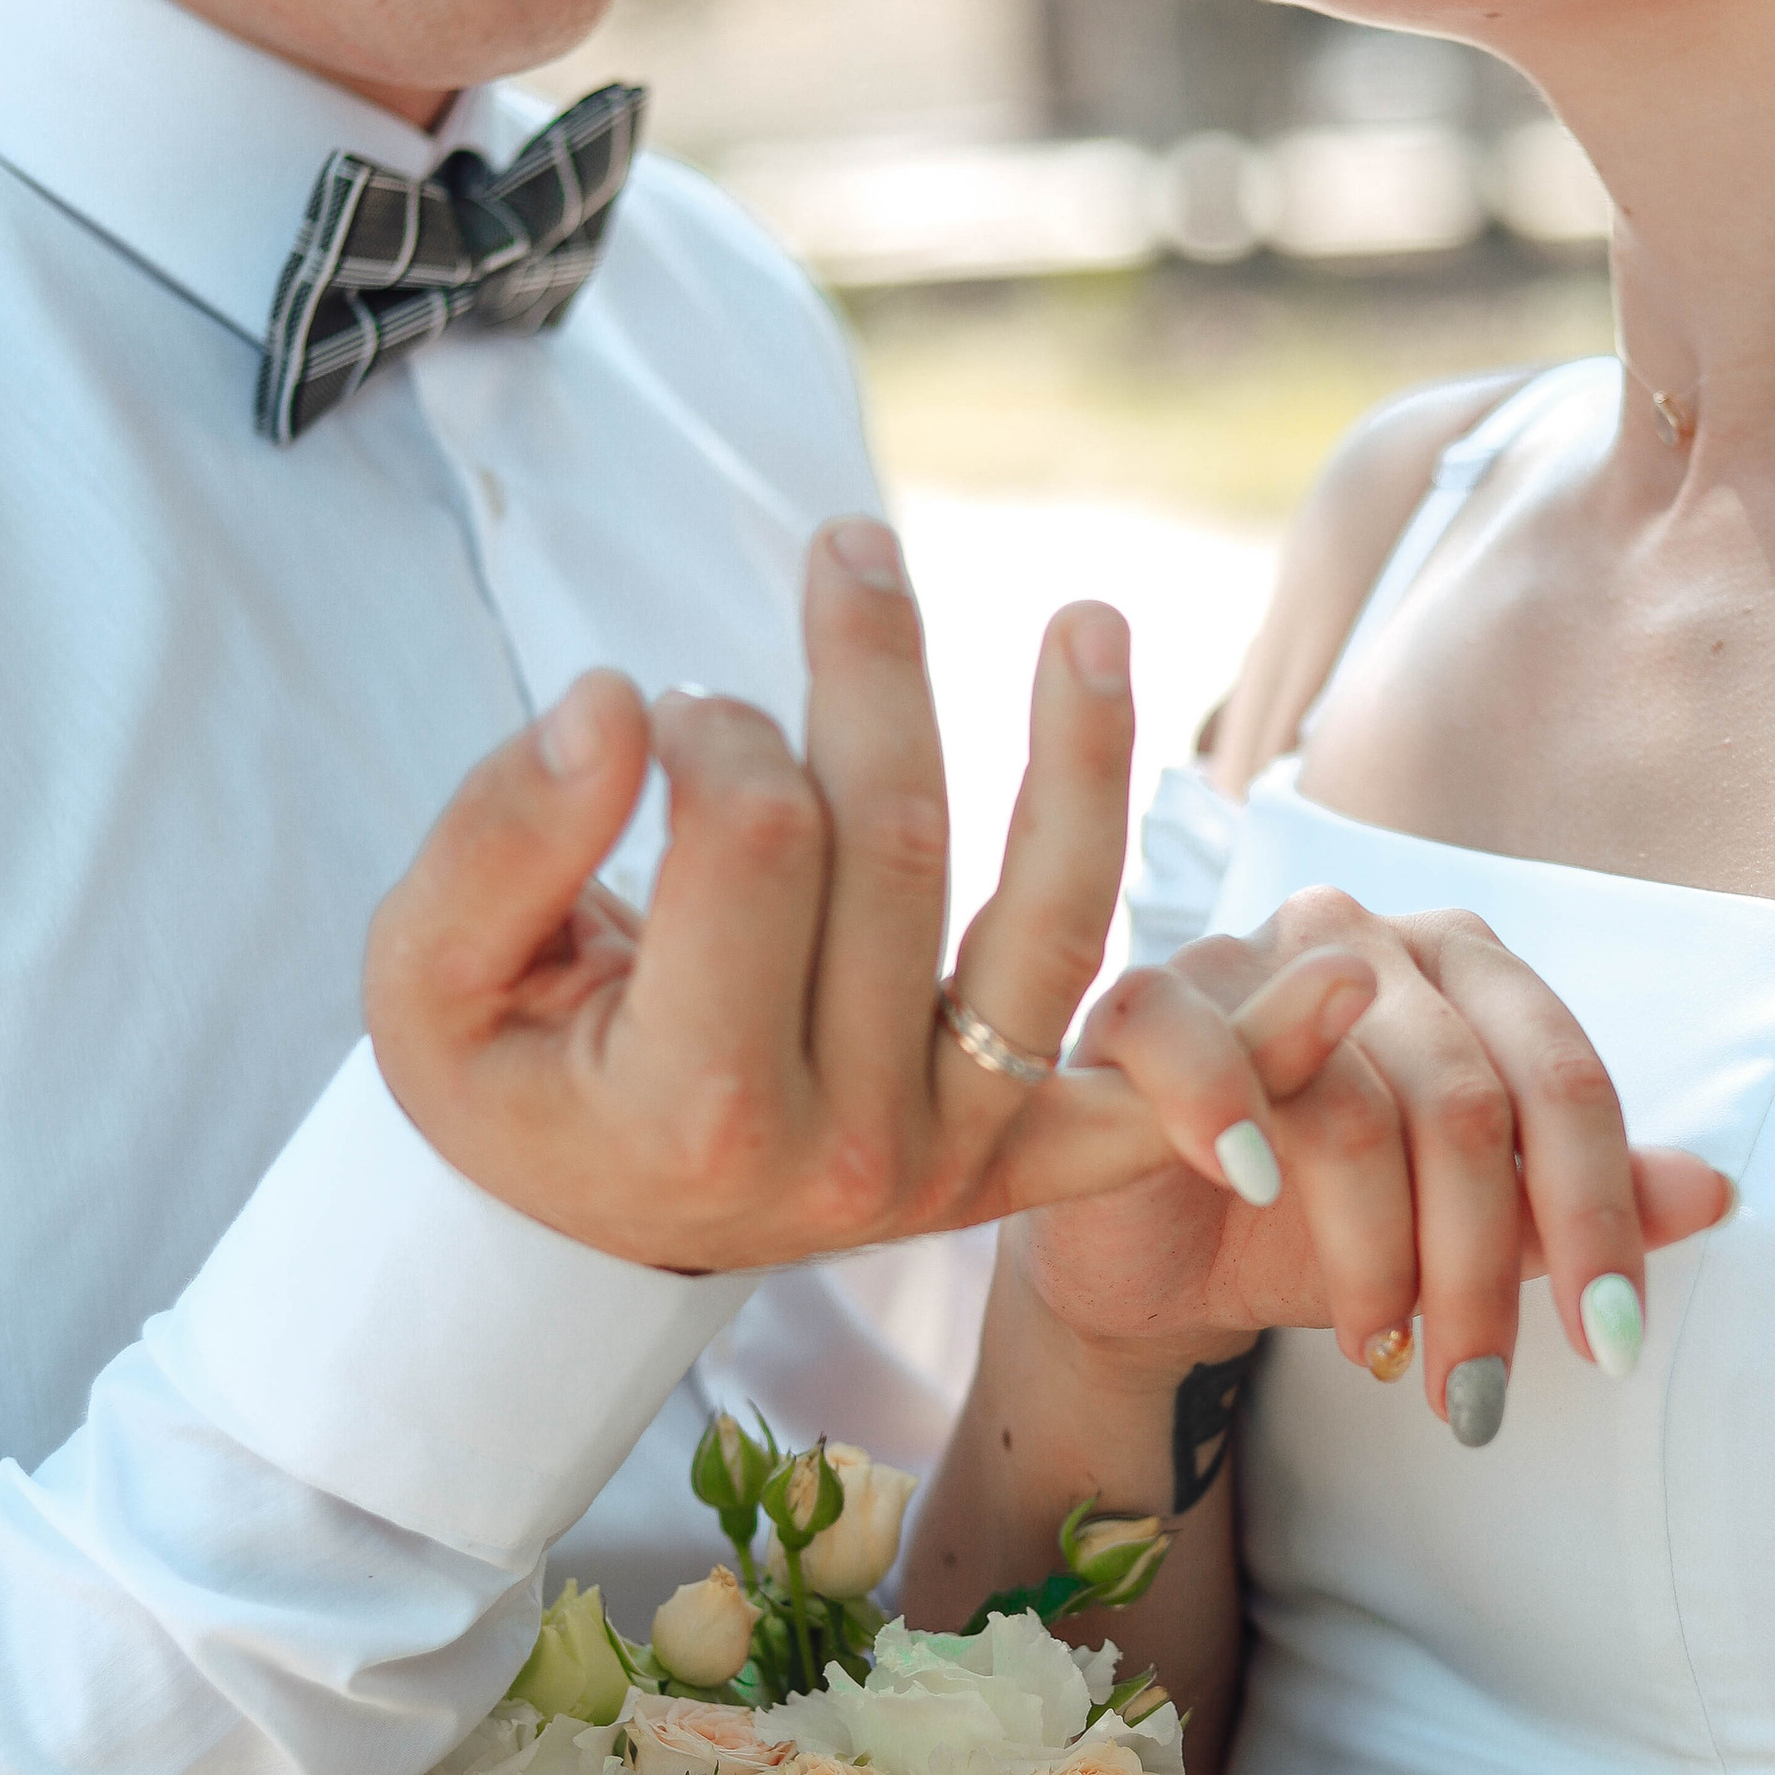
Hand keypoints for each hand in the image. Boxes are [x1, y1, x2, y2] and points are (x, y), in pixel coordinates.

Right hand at [365, 520, 1371, 1272]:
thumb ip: (499, 839)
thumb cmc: (500, 1080)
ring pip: (1049, 934)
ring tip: (1094, 619)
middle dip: (870, 675)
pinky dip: (1252, 1053)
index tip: (660, 708)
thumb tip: (617, 702)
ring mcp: (950, 1165)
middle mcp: (845, 1150)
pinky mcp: (1015, 1173)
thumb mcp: (423, 977)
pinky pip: (1140, 1107)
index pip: (753, 837)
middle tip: (848, 550)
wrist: (577, 1225)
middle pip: (901, 852)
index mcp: (692, 1104)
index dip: (713, 728)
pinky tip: (1351, 967)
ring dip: (1086, 766)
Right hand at [1020, 892, 1734, 1435]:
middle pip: (1466, 1106)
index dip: (1599, 1218)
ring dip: (1374, 1258)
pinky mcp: (1147, 999)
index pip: (1563, 1081)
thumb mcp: (1455, 1231)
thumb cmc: (1314, 1228)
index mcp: (1465, 969)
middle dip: (1484, 1271)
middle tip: (1478, 1395)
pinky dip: (1227, 1120)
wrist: (1158, 1256)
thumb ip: (1569, 1206)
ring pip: (1354, 1110)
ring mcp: (1252, 958)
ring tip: (1377, 1351)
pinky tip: (1253, 1195)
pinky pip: (1198, 1047)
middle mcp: (1367, 939)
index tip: (1611, 1347)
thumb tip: (1713, 1193)